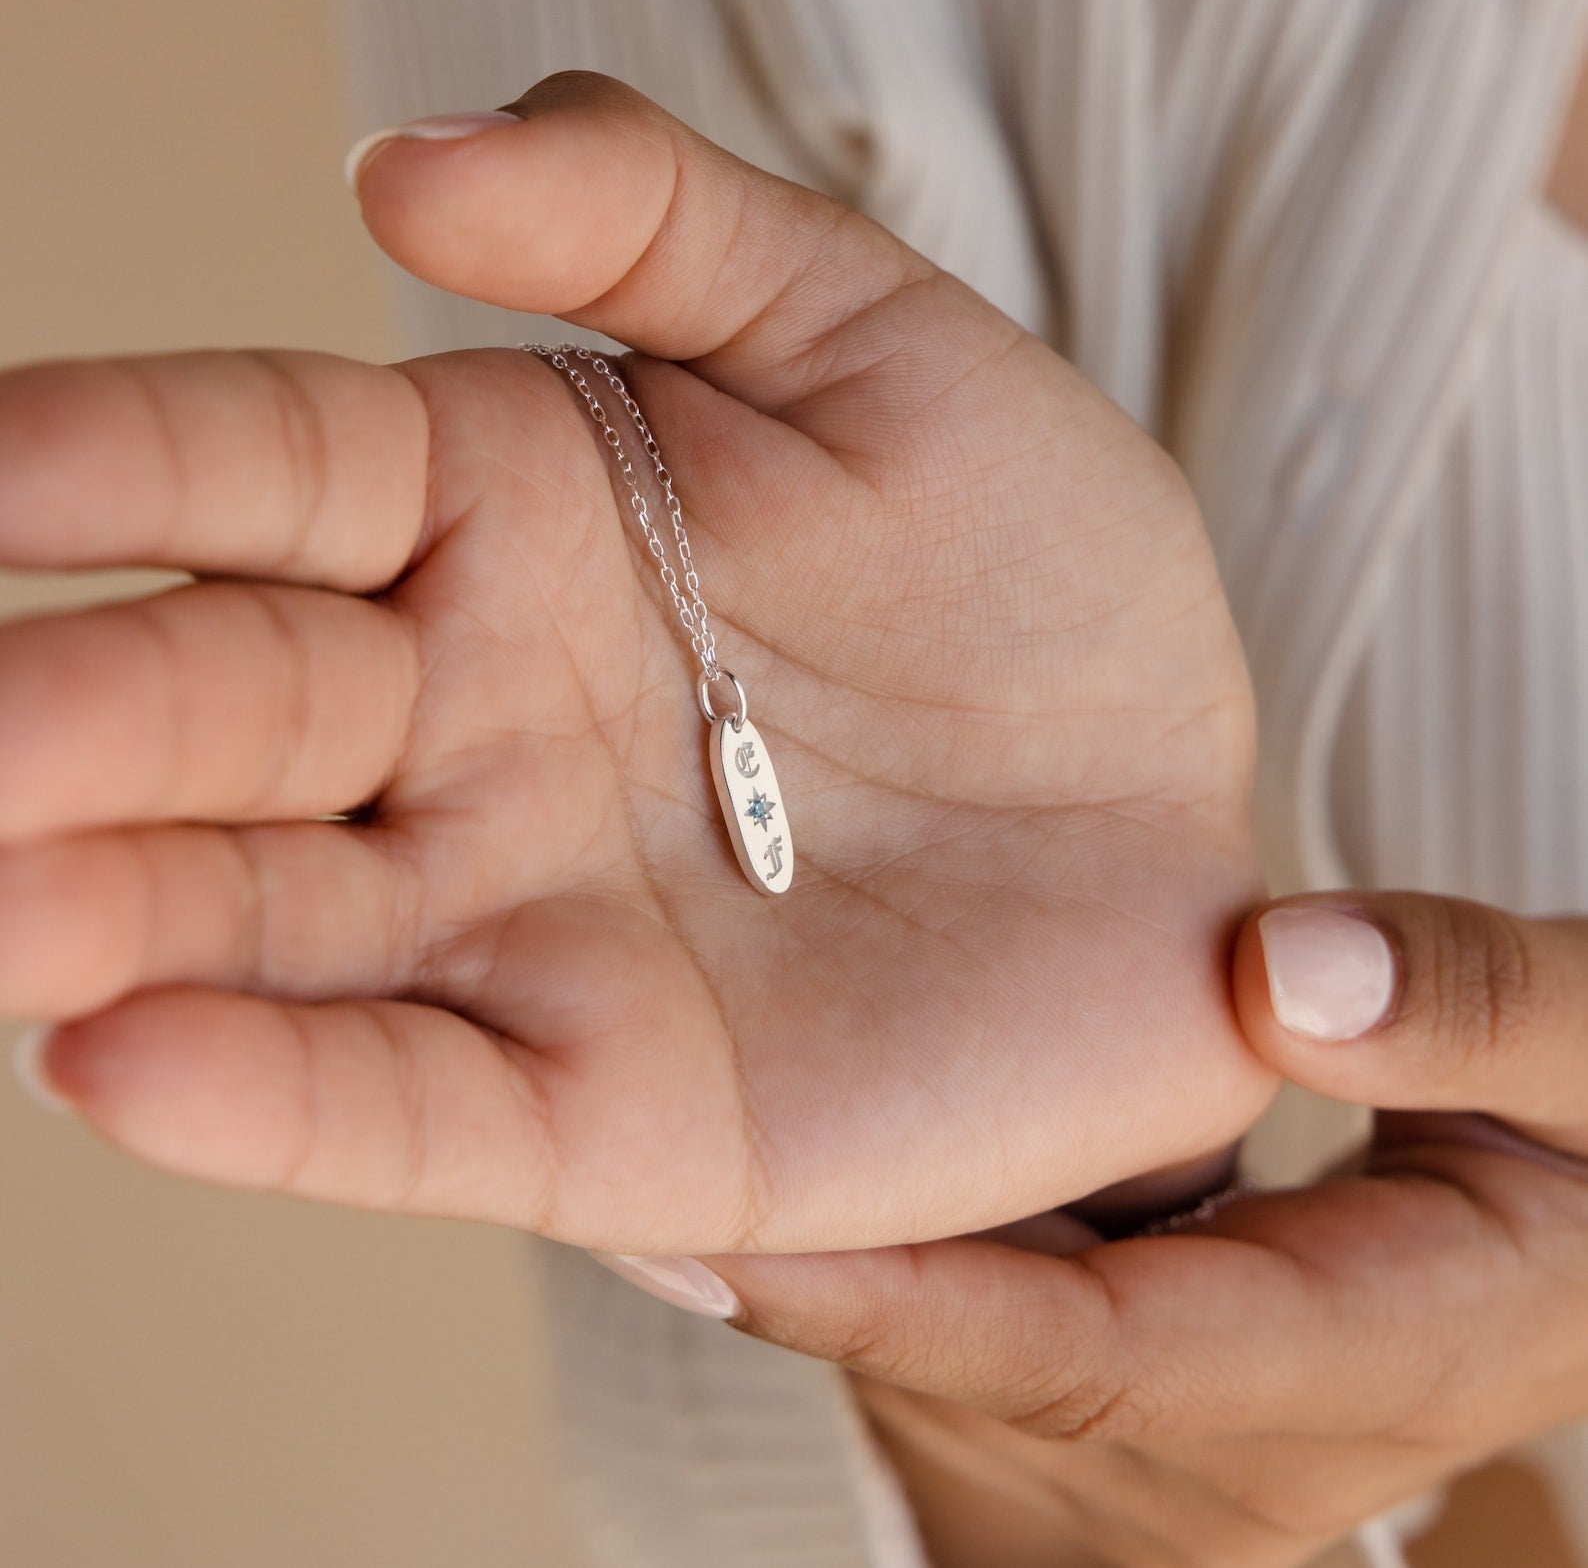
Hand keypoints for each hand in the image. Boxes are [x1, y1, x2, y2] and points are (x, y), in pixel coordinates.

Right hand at [7, 72, 1271, 1252]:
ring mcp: (525, 929)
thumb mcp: (885, 353)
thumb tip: (401, 162)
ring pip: (275, 921)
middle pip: (231, 705)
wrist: (1166, 834)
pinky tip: (130, 1065)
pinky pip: (418, 1102)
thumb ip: (661, 225)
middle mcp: (473, 732)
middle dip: (85, 711)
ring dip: (119, 915)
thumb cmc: (1042, 590)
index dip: (125, 456)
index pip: (271, 469)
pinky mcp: (606, 1107)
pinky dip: (280, 1092)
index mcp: (509, 521)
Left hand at [703, 893, 1587, 1565]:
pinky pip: (956, 1351)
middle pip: (967, 1374)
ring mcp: (1151, 1472)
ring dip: (809, 1278)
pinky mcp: (1105, 1431)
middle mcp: (1217, 1463)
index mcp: (1345, 1363)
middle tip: (600, 1173)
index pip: (1083, 1353)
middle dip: (794, 1286)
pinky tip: (766, 1173)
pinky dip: (870, 1268)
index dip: (900, 1302)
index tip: (723, 1237)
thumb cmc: (1580, 1159)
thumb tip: (1287, 968)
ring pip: (938, 1374)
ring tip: (635, 1160)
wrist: (1578, 1254)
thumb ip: (1478, 1005)